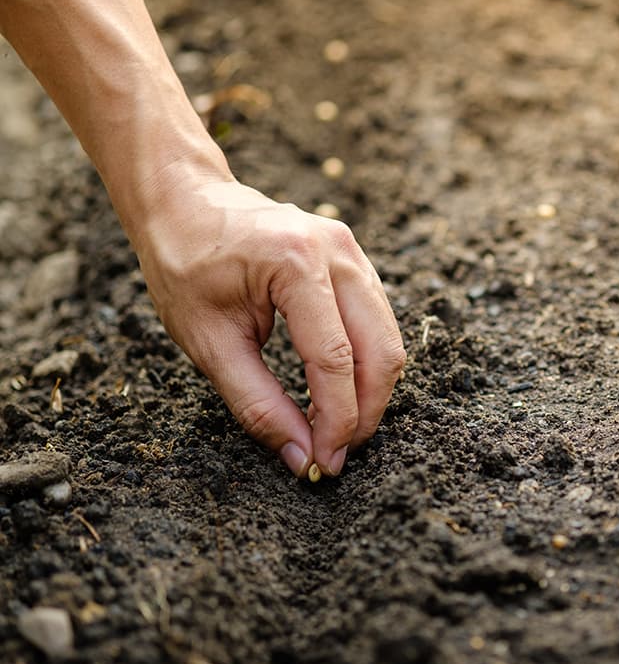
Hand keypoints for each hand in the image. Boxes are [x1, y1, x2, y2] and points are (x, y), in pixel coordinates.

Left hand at [132, 179, 404, 477]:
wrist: (186, 200)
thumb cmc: (184, 264)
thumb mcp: (207, 343)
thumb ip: (258, 404)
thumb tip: (303, 457)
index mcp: (295, 264)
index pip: (335, 359)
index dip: (337, 419)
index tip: (327, 462)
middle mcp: (336, 252)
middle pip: (381, 350)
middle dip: (366, 412)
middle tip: (338, 454)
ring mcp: (352, 251)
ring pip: (388, 339)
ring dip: (372, 391)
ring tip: (340, 429)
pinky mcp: (356, 260)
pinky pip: (378, 322)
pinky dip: (367, 364)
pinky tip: (341, 391)